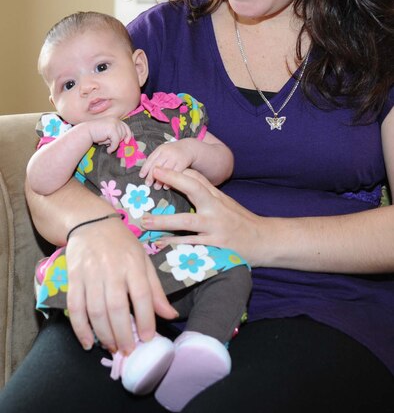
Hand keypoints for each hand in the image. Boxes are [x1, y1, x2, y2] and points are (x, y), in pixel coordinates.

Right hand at [65, 216, 177, 354]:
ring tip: (112, 347)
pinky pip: (75, 307)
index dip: (145, 319)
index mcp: (133, 263)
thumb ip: (155, 289)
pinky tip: (88, 342)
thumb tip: (170, 315)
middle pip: (116, 307)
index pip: (141, 295)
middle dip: (122, 333)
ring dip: (104, 334)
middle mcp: (112, 269)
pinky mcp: (73, 278)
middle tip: (127, 351)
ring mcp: (90, 273)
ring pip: (95, 310)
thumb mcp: (143, 259)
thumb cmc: (122, 243)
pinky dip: (80, 328)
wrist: (91, 222)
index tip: (147, 338)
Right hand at [86, 118, 131, 152]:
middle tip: (110, 144)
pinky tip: (108, 150)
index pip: (126, 126)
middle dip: (119, 140)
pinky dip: (113, 147)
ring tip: (107, 145)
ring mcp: (114, 124)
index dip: (128, 134)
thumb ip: (116, 133)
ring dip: (115, 144)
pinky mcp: (112, 129)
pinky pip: (116, 142)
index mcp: (115, 119)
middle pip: (124, 133)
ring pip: (120, 138)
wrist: (85, 132)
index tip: (127, 142)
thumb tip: (127, 140)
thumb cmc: (96, 134)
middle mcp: (115, 120)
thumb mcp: (108, 132)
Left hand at [139, 140, 195, 188]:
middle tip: (147, 184)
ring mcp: (175, 157)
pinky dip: (170, 180)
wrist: (189, 147)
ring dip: (160, 179)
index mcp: (160, 149)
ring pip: (166, 170)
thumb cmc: (173, 152)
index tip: (141, 176)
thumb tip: (145, 172)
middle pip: (157, 164)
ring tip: (156, 187)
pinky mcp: (183, 162)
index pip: (151, 159)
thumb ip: (156, 159)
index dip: (145, 168)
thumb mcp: (164, 151)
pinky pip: (175, 172)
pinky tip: (166, 186)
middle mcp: (167, 152)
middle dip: (151, 175)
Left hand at [141, 167, 262, 265]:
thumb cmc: (240, 220)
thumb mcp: (225, 202)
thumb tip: (186, 172)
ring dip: (164, 221)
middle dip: (174, 181)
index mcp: (216, 197)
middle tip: (153, 178)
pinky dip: (175, 245)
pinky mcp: (216, 247)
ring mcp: (216, 228)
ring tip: (145, 221)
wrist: (265, 240)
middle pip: (194, 190)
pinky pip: (192, 245)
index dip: (177, 172)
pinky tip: (160, 245)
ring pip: (187, 221)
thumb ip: (206, 189)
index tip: (157, 168)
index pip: (196, 179)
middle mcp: (216, 209)